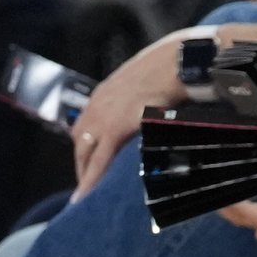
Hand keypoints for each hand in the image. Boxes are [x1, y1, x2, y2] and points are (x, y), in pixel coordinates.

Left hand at [73, 36, 189, 197]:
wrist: (177, 62)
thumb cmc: (169, 67)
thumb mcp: (146, 81)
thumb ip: (139, 98)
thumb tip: (150, 108)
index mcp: (104, 94)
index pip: (86, 125)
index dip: (86, 145)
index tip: (87, 160)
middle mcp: (96, 105)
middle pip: (79, 141)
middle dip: (81, 163)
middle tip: (85, 183)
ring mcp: (102, 116)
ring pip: (84, 153)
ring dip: (84, 172)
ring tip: (87, 193)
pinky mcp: (113, 129)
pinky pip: (98, 160)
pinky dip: (91, 179)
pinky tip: (86, 194)